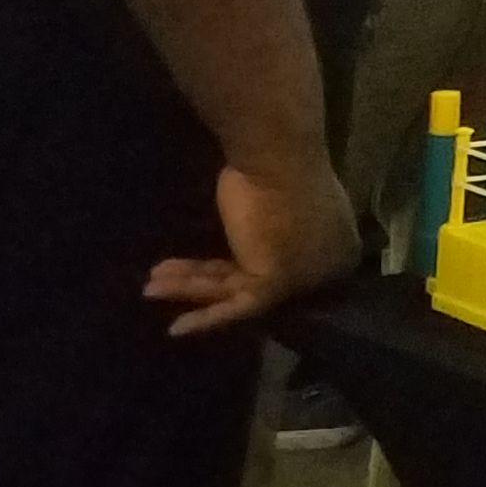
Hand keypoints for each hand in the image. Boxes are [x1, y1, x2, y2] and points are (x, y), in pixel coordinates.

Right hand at [147, 152, 361, 336]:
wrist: (277, 158)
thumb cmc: (277, 164)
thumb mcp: (278, 195)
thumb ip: (270, 223)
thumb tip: (253, 233)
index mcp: (336, 241)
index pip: (287, 270)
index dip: (239, 274)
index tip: (202, 276)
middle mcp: (323, 266)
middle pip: (254, 281)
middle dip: (206, 282)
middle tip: (167, 280)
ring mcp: (301, 278)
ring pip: (237, 290)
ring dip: (191, 289)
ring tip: (150, 287)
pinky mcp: (274, 284)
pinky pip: (238, 306)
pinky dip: (205, 318)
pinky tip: (175, 328)